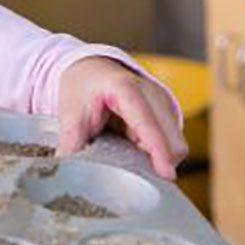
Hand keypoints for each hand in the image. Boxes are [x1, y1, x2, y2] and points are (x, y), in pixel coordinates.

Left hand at [56, 57, 187, 178]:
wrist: (91, 69)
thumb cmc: (83, 88)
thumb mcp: (70, 115)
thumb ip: (71, 146)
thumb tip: (68, 173)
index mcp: (126, 89)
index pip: (148, 124)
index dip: (159, 151)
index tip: (166, 175)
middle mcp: (153, 93)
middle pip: (172, 141)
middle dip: (158, 162)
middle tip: (128, 167)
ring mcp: (164, 103)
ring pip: (176, 146)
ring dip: (157, 159)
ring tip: (126, 149)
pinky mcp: (169, 113)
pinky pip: (173, 145)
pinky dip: (157, 153)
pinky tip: (135, 146)